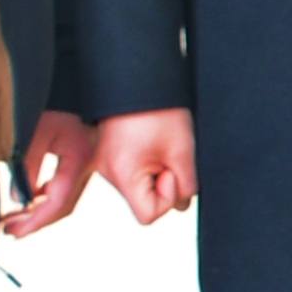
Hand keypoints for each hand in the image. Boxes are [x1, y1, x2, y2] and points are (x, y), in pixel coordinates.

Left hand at [0, 111, 98, 238]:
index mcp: (80, 158)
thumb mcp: (36, 131)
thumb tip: (19, 198)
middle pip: (62, 205)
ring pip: (63, 198)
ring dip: (39, 211)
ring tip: (14, 219)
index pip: (58, 202)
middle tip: (10, 230)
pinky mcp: (78, 158)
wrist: (74, 81)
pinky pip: (62, 185)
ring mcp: (84, 162)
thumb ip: (27, 165)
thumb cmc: (57, 99)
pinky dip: (44, 197)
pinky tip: (27, 199)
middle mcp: (87, 164)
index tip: (14, 231)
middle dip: (35, 221)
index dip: (35, 221)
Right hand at [96, 109, 199, 223]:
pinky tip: (153, 142)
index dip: (168, 199)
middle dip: (164, 183)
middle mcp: (108, 173)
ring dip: (156, 171)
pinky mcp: (108, 154)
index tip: (172, 169)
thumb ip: (186, 185)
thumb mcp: (182, 151)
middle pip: (143, 201)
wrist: (138, 76)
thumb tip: (182, 204)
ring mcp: (105, 164)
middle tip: (168, 153)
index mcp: (123, 176)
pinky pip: (134, 172)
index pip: (149, 215)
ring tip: (160, 144)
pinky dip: (148, 163)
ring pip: (140, 186)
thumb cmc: (160, 110)